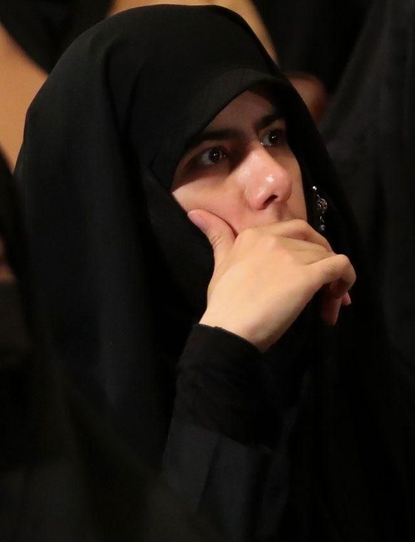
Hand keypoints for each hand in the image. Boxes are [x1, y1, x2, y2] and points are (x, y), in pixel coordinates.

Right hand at [188, 211, 354, 350]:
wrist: (229, 328)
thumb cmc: (224, 302)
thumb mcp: (219, 264)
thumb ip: (217, 236)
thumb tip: (195, 212)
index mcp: (253, 234)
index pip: (295, 231)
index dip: (305, 252)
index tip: (303, 276)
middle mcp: (273, 238)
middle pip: (315, 242)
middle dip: (324, 261)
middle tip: (323, 286)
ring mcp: (291, 256)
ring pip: (330, 258)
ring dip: (334, 283)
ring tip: (325, 307)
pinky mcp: (308, 276)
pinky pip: (341, 267)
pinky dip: (346, 282)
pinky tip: (336, 302)